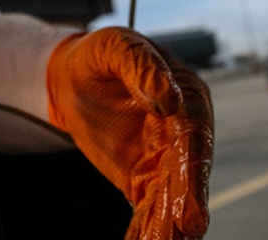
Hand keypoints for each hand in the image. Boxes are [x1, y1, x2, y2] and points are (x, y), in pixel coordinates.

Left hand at [46, 27, 213, 239]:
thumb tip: (166, 97)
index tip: (193, 206)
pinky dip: (146, 229)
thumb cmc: (100, 54)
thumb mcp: (115, 45)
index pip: (193, 133)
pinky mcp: (143, 177)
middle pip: (188, 173)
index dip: (193, 169)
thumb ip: (139, 65)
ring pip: (171, 197)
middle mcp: (183, 131)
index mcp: (186, 94)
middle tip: (183, 234)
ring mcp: (165, 158)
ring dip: (166, 225)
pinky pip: (148, 207)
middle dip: (185, 206)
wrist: (74, 76)